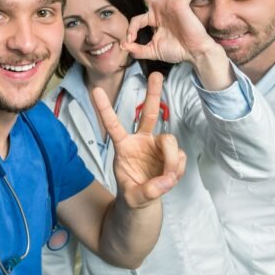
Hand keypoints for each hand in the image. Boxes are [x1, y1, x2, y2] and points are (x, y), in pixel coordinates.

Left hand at [92, 71, 186, 206]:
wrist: (144, 201)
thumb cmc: (132, 193)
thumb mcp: (134, 198)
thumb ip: (147, 191)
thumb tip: (166, 181)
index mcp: (123, 146)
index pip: (113, 125)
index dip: (104, 108)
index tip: (94, 90)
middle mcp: (142, 140)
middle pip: (150, 113)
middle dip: (153, 93)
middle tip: (155, 74)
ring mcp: (157, 146)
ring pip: (170, 141)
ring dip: (171, 160)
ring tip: (167, 177)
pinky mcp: (171, 155)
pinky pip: (180, 157)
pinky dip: (177, 169)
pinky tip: (170, 178)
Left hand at [122, 0, 218, 63]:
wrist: (193, 53)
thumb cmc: (176, 51)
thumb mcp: (152, 51)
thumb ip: (137, 50)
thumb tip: (124, 47)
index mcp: (153, 19)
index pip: (135, 19)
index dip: (130, 30)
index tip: (130, 41)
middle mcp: (161, 9)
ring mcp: (171, 4)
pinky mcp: (182, 4)